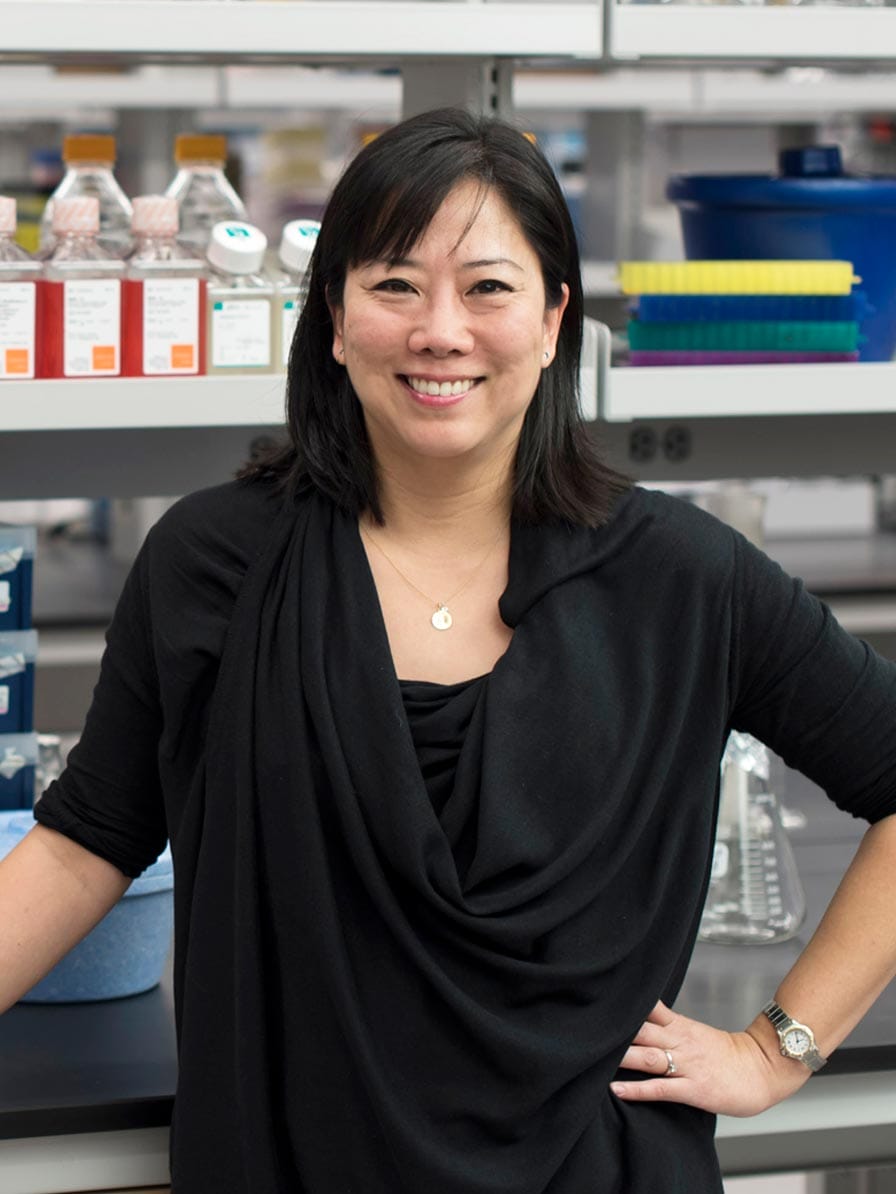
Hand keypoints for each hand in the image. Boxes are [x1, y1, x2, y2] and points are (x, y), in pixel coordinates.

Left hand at [609, 1000, 810, 1117]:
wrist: (763, 1069)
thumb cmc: (728, 1054)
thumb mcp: (695, 1031)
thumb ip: (668, 1026)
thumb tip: (639, 1021)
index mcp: (679, 1025)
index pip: (646, 1010)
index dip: (622, 1006)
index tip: (597, 1000)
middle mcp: (679, 1041)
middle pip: (640, 1031)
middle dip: (614, 1031)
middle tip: (585, 1028)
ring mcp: (686, 1065)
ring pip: (647, 1057)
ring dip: (620, 1058)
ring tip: (593, 1058)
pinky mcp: (693, 1088)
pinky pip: (661, 1088)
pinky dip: (637, 1089)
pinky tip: (617, 1090)